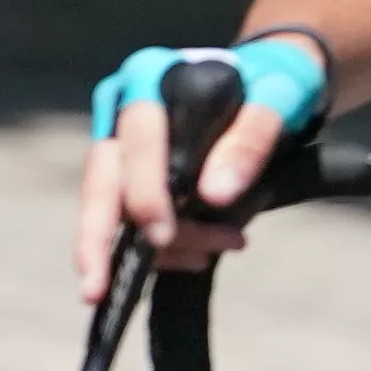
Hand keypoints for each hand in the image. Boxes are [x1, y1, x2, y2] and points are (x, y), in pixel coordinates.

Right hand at [75, 31, 327, 303]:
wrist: (268, 84)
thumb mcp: (275, 101)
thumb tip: (215, 196)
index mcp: (150, 79)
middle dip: (95, 239)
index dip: (144, 191)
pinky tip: (199, 255)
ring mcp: (121, 147)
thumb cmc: (270, 85)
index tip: (162, 235)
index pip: (137, 140)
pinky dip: (162, 249)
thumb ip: (250, 141)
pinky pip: (129, 223)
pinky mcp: (130, 178)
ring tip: (209, 255)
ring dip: (154, 248)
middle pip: (100, 180)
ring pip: (110, 209)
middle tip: (96, 292)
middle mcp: (122, 111)